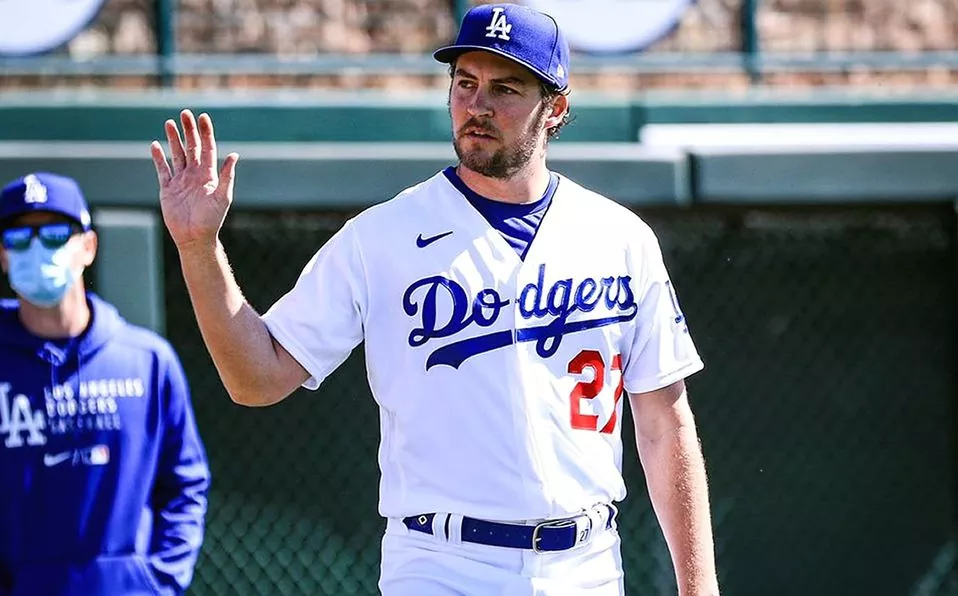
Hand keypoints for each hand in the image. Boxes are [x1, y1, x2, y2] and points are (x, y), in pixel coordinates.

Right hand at [151, 109, 238, 250]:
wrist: (195, 237)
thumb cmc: (212, 219)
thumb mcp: (223, 196)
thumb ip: (227, 175)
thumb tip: (234, 155)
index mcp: (209, 175)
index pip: (207, 148)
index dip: (205, 133)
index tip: (203, 117)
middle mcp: (194, 174)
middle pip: (191, 147)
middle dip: (188, 130)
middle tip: (185, 113)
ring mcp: (180, 180)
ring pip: (176, 154)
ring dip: (173, 139)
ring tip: (169, 123)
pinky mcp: (168, 189)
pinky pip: (162, 170)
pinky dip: (158, 158)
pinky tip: (155, 145)